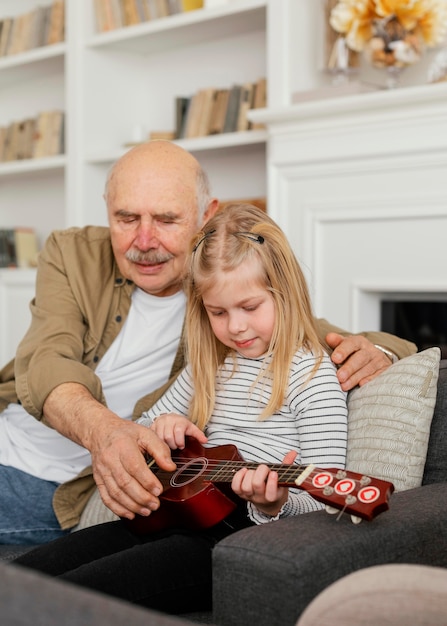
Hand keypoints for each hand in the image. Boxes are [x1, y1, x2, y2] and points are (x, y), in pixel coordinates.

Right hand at [43, 382, 175, 520]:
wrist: (101, 432)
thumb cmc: (126, 433)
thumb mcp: (146, 434)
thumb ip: (160, 450)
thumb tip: (170, 467)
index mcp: (123, 446)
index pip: (135, 467)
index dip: (147, 481)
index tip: (159, 491)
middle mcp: (110, 459)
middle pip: (125, 483)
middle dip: (142, 498)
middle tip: (155, 505)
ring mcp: (102, 471)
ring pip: (116, 493)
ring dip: (132, 505)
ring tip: (146, 511)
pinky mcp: (98, 479)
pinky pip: (106, 498)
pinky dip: (118, 509)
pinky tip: (130, 514)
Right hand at [150, 413, 207, 449]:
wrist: (170, 418)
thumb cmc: (181, 425)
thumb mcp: (191, 428)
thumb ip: (198, 434)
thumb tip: (205, 441)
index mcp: (179, 420)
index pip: (179, 431)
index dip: (180, 441)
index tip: (181, 446)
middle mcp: (168, 419)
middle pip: (168, 437)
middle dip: (172, 445)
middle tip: (175, 446)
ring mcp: (159, 422)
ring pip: (160, 438)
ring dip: (164, 445)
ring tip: (169, 445)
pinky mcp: (152, 426)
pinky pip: (153, 437)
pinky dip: (157, 442)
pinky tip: (161, 444)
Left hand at [232, 450, 296, 516]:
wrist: (268, 503)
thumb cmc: (277, 488)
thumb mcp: (284, 479)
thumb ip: (287, 465)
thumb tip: (293, 452)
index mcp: (273, 496)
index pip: (271, 494)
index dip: (271, 482)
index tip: (273, 473)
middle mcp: (260, 498)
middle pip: (257, 485)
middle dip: (260, 472)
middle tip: (264, 468)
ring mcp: (250, 496)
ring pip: (246, 486)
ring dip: (249, 474)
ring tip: (253, 470)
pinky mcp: (241, 494)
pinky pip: (235, 487)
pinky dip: (238, 477)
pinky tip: (244, 470)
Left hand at [326, 332, 392, 390]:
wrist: (373, 359)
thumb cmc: (354, 353)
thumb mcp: (345, 346)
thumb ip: (336, 342)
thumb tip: (329, 337)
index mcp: (359, 341)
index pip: (351, 344)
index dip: (343, 351)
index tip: (335, 359)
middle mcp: (370, 350)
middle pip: (360, 358)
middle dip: (349, 368)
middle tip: (339, 377)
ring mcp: (379, 360)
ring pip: (368, 368)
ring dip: (355, 378)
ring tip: (344, 386)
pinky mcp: (385, 370)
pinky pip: (378, 375)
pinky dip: (370, 380)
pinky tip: (361, 385)